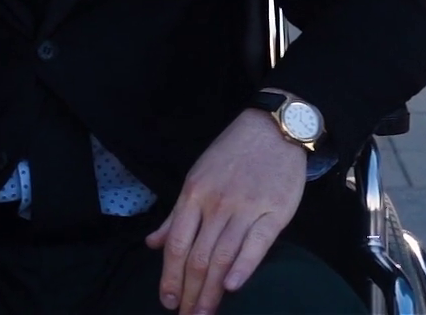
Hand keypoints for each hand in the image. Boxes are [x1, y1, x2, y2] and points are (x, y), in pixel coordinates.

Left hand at [144, 108, 305, 313]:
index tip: (167, 302)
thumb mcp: (196, 177)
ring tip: (205, 314)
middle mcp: (215, 203)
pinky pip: (256, 243)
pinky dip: (244, 266)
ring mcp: (244, 207)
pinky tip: (234, 287)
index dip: (169, 276)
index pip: (176, 244)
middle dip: (189, 292)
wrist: (273, 129)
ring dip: (211, 291)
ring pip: (223, 255)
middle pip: (197, 256)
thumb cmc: (232, 154)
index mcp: (193, 195)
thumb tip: (152, 243)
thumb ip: (176, 215)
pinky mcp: (274, 211)